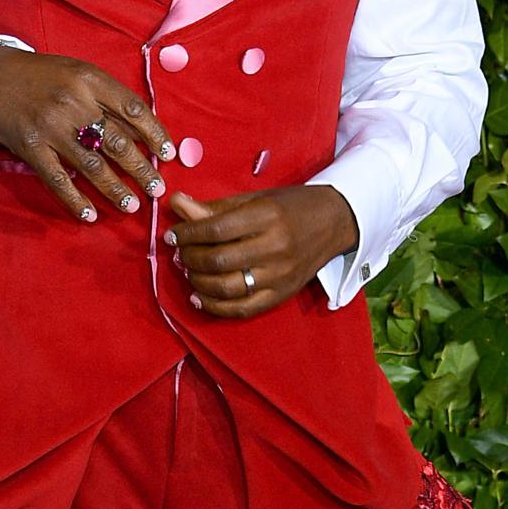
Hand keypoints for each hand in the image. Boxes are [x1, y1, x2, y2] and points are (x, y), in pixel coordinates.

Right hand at [0, 47, 174, 221]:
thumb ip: (108, 99)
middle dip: (141, 168)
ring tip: (132, 204)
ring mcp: (51, 128)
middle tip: (157, 188)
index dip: (155, 133)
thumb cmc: (44, 76)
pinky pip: (57, 180)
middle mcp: (73, 103)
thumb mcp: (79, 74)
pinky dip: (75, 200)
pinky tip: (90, 215)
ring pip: (91, 165)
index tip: (169, 153)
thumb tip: (143, 132)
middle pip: (117, 142)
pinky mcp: (31, 148)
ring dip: (115, 189)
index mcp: (90, 80)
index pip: (133, 108)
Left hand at [163, 184, 359, 318]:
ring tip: (188, 271)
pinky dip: (215, 306)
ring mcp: (280, 275)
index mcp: (267, 216)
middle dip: (189, 258)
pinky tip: (198, 297)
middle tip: (180, 253)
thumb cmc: (289, 206)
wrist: (334, 222)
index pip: (216, 230)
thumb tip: (176, 204)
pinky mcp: (282, 294)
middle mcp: (275, 247)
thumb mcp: (254, 199)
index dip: (187, 234)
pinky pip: (242, 309)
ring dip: (198, 281)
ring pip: (227, 288)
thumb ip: (214, 207)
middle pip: (218, 261)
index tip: (173, 235)